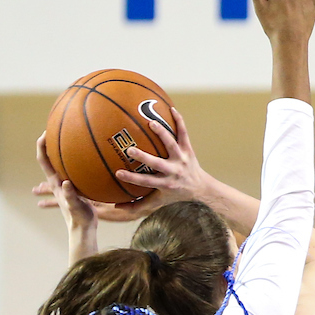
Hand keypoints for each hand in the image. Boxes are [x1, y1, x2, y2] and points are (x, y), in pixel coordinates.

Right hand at [35, 106, 209, 222]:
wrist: (200, 187)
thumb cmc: (174, 194)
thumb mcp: (157, 201)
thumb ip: (137, 205)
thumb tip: (114, 207)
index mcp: (164, 183)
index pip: (146, 182)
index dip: (132, 178)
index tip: (117, 173)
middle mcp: (173, 170)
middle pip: (158, 163)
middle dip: (144, 157)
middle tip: (130, 150)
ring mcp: (181, 158)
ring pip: (172, 144)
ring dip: (162, 133)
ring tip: (150, 122)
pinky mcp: (188, 148)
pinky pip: (183, 133)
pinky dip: (179, 121)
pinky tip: (170, 108)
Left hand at [35, 133, 96, 229]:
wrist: (82, 229)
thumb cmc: (79, 218)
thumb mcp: (75, 206)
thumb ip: (70, 195)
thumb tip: (66, 183)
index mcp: (56, 182)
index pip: (44, 160)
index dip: (42, 146)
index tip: (45, 133)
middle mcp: (58, 181)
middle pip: (49, 159)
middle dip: (49, 145)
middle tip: (54, 130)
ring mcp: (65, 185)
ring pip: (59, 165)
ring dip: (58, 154)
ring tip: (62, 142)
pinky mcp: (74, 189)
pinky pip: (73, 171)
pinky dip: (73, 164)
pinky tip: (80, 161)